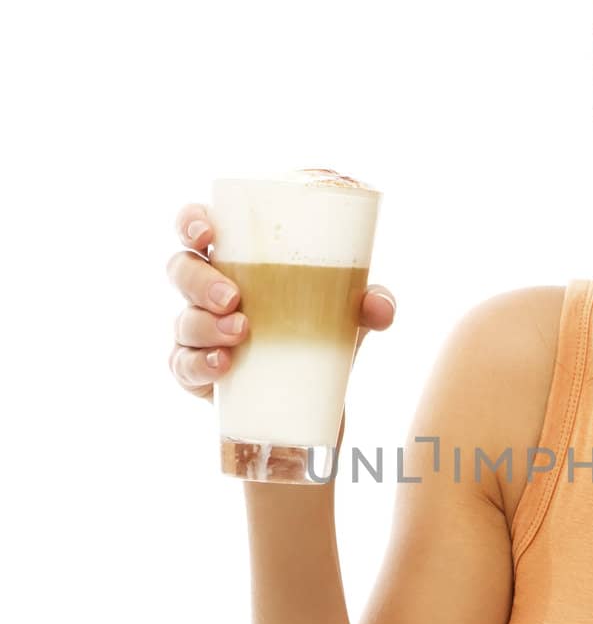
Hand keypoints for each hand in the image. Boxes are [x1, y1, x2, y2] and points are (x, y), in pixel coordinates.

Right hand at [166, 202, 395, 402]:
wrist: (307, 401)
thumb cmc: (317, 335)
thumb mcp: (347, 317)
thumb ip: (369, 305)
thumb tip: (381, 305)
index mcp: (234, 261)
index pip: (196, 228)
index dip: (191, 222)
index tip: (206, 232)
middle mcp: (205, 292)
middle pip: (180, 269)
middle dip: (200, 280)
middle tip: (234, 298)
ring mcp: (194, 332)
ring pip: (183, 320)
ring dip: (206, 324)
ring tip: (242, 333)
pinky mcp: (194, 372)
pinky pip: (182, 365)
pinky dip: (200, 364)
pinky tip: (222, 364)